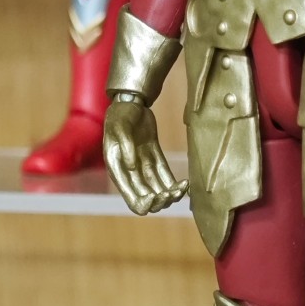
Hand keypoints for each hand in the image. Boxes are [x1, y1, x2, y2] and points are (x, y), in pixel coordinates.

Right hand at [103, 97, 188, 215]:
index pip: (131, 198)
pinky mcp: (154, 159)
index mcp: (119, 170)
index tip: (157, 197)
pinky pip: (165, 177)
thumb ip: (125, 146)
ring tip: (182, 189)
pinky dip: (175, 185)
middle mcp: (131, 173)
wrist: (131, 102)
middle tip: (173, 193)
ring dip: (170, 196)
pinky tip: (185, 185)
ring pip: (158, 191)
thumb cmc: (121, 114)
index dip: (144, 203)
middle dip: (161, 201)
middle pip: (147, 199)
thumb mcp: (120, 128)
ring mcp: (143, 167)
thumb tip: (130, 166)